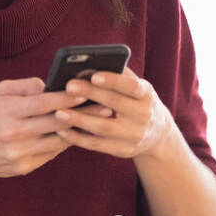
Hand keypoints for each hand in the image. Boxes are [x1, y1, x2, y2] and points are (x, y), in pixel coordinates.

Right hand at [0, 77, 110, 177]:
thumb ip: (24, 87)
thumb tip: (51, 84)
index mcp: (7, 113)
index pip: (43, 103)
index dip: (67, 98)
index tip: (87, 92)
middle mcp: (13, 135)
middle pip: (57, 123)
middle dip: (84, 114)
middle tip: (106, 107)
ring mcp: (19, 154)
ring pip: (58, 141)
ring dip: (78, 131)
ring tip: (96, 122)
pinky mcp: (23, 168)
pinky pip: (50, 154)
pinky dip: (62, 143)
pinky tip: (72, 135)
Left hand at [52, 66, 175, 158]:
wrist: (157, 135)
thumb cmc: (136, 103)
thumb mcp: (136, 89)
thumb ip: (117, 76)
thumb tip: (87, 66)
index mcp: (146, 95)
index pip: (131, 86)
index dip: (113, 81)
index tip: (94, 75)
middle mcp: (143, 115)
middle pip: (114, 103)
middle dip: (91, 94)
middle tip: (69, 86)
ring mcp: (133, 135)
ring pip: (103, 127)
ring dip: (79, 119)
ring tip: (59, 112)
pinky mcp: (122, 150)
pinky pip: (96, 144)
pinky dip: (77, 138)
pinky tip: (61, 130)